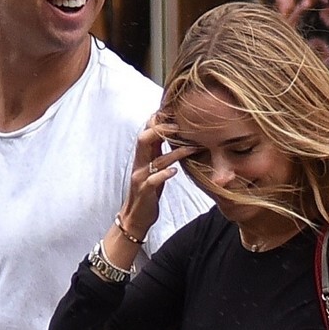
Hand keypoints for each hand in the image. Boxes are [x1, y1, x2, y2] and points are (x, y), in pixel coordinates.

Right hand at [116, 114, 192, 248]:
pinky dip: (164, 174)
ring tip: (193, 147)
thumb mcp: (153, 168)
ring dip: (175, 152)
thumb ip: (159, 152)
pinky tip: (175, 171)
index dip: (159, 120)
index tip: (177, 112)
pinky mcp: (144, 191)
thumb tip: (173, 135)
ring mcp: (140, 177)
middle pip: (145, 138)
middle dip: (162, 129)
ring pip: (155, 159)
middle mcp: (139, 163)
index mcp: (142, 156)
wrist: (135, 217)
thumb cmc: (148, 191)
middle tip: (182, 126)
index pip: (147, 131)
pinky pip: (153, 180)